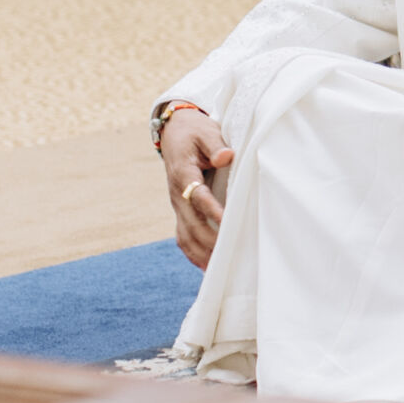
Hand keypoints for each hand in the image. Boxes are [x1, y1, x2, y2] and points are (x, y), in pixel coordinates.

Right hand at [160, 109, 235, 269]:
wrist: (173, 133)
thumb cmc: (195, 132)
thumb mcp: (206, 131)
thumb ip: (216, 144)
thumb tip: (226, 156)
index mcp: (184, 172)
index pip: (198, 196)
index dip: (212, 210)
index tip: (228, 222)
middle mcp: (177, 193)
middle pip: (191, 223)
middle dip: (209, 241)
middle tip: (230, 254)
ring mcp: (176, 205)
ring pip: (185, 235)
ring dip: (200, 253)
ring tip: (218, 271)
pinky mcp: (180, 211)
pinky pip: (183, 236)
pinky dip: (193, 253)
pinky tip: (206, 267)